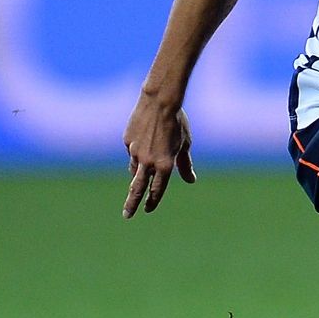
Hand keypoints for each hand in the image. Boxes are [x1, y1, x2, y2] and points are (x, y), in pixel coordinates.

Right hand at [122, 96, 195, 217]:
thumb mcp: (185, 145)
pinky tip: (144, 141)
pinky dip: (137, 152)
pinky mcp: (127, 141)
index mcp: (165, 165)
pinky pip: (132, 151)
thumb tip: (191, 180)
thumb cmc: (177, 123)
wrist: (160, 101)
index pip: (157, 189)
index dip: (153, 201)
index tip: (148, 209)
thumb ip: (185, 165)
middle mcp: (148, 161)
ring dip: (137, 175)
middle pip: (137, 188)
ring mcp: (135, 152)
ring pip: (135, 169)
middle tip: (127, 215)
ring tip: (139, 176)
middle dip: (132, 204)